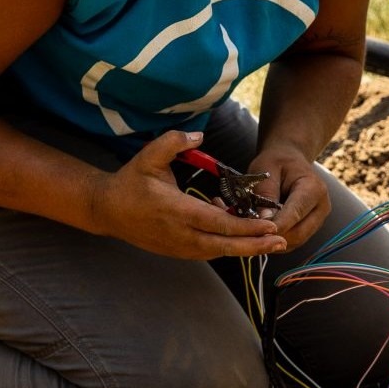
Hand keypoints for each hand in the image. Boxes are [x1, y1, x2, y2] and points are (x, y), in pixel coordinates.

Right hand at [92, 131, 287, 260]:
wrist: (107, 210)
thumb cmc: (130, 182)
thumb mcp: (148, 156)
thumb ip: (173, 142)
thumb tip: (199, 135)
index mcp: (176, 211)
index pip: (218, 224)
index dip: (246, 227)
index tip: (269, 225)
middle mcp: (180, 234)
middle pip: (224, 245)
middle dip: (254, 245)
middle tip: (281, 242)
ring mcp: (179, 246)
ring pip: (218, 252)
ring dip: (245, 249)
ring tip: (270, 244)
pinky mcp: (178, 252)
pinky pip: (209, 251)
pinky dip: (227, 246)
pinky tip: (244, 238)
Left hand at [252, 143, 330, 251]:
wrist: (289, 160)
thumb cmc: (276, 162)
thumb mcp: (266, 169)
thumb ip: (266, 193)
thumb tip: (265, 220)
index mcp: (314, 188)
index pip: (295, 213)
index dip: (276, 226)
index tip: (256, 232)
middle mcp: (321, 206)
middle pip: (299, 233)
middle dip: (274, 237)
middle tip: (250, 236)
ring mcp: (318, 219)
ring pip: (297, 241)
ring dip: (275, 241)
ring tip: (255, 234)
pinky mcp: (311, 227)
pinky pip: (295, 241)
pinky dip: (278, 240)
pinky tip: (263, 233)